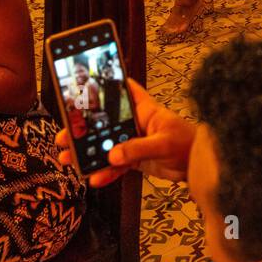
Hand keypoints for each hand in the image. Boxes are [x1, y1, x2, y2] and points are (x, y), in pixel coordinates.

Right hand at [56, 79, 195, 186]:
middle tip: (63, 136)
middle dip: (84, 129)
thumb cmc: (187, 144)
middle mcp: (136, 124)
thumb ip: (138, 148)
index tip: (86, 83)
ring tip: (67, 160)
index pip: (126, 90)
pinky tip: (94, 179)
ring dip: (88, 154)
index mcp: (144, 110)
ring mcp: (134, 142)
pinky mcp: (136, 160)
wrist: (198, 166)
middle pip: (106, 123)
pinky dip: (105, 173)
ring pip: (106, 146)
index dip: (109, 84)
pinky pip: (116, 166)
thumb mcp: (163, 143)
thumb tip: (112, 155)